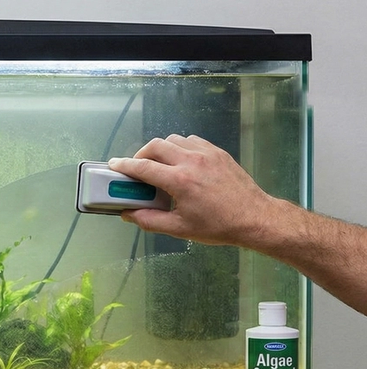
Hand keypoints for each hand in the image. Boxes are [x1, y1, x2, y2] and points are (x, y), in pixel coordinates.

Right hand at [108, 134, 281, 245]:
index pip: (143, 167)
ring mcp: (206, 154)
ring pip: (173, 140)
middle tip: (137, 168)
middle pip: (155, 146)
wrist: (254, 218)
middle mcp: (191, 161)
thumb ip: (149, 220)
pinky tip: (181, 162)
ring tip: (160, 165)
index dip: (124, 165)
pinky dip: (180, 147)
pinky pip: (191, 141)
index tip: (114, 165)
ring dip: (161, 149)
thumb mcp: (179, 229)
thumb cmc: (218, 226)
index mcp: (179, 181)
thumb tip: (128, 214)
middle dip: (141, 154)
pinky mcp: (218, 152)